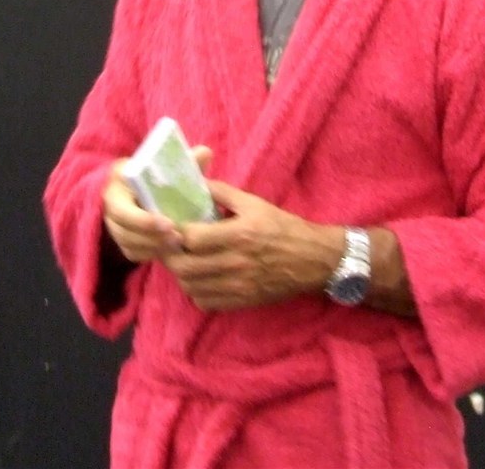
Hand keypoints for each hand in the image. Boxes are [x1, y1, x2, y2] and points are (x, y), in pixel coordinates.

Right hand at [101, 157, 183, 262]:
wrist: (141, 185)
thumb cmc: (156, 172)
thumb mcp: (168, 164)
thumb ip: (185, 160)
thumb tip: (205, 152)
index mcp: (118, 183)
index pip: (122, 208)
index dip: (143, 220)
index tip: (169, 224)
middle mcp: (110, 206)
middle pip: (124, 230)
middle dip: (152, 237)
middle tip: (178, 238)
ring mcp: (113, 224)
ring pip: (129, 244)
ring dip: (154, 247)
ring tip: (179, 244)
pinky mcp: (121, 239)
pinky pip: (133, 253)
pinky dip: (151, 253)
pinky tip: (170, 250)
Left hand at [162, 181, 343, 310]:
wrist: (313, 259)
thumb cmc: (283, 227)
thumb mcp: (255, 204)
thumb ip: (223, 192)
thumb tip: (197, 182)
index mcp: (240, 234)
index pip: (192, 238)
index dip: (178, 233)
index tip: (176, 227)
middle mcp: (236, 262)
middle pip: (185, 266)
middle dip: (172, 255)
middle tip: (172, 246)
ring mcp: (238, 285)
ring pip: (191, 286)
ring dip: (182, 273)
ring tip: (185, 261)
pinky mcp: (241, 301)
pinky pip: (205, 302)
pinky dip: (197, 291)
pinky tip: (202, 279)